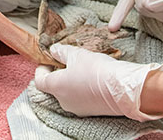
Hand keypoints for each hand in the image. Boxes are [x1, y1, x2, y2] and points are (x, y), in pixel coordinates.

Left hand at [34, 44, 162, 120]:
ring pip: (68, 93)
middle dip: (58, 73)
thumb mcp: (76, 54)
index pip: (39, 80)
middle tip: (65, 61)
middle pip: (53, 87)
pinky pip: (80, 99)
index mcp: (56, 87)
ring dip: (70, 81)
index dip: (41, 69)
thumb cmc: (96, 69)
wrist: (122, 88)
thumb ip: (61, 52)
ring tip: (81, 67)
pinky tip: (91, 78)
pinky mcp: (91, 111)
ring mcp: (78, 108)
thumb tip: (53, 50)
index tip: (48, 60)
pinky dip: (81, 89)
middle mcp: (64, 101)